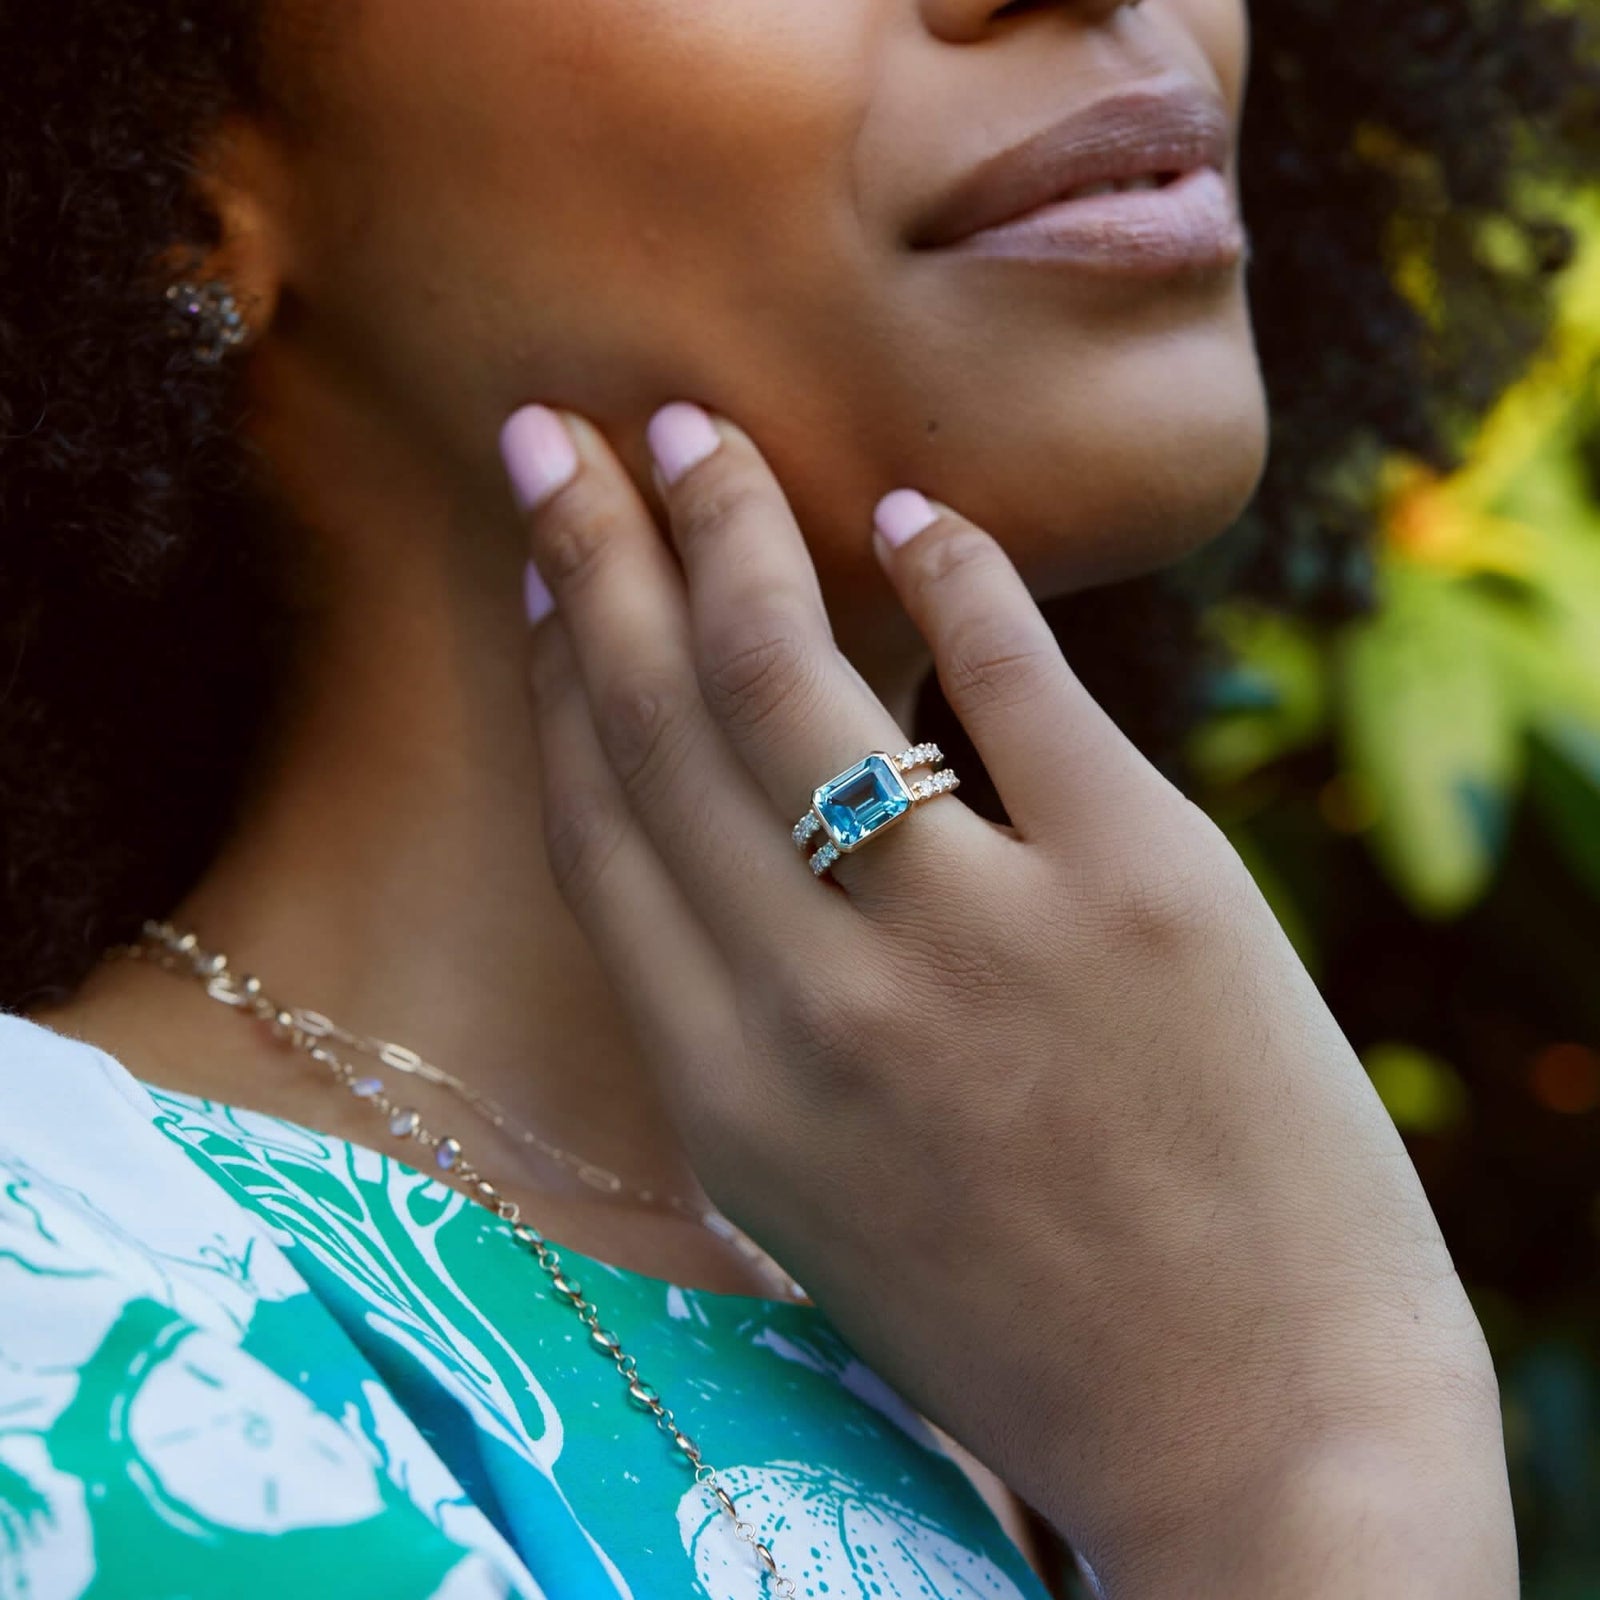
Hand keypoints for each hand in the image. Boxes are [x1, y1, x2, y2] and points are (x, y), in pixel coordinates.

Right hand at [498, 400, 1514, 1598]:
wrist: (1250, 1432)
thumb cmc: (1018, 1321)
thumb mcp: (815, 1200)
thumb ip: (738, 1022)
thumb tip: (712, 819)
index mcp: (721, 1093)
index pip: (598, 827)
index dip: (555, 678)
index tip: (539, 574)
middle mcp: (817, 1004)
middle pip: (663, 722)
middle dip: (594, 555)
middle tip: (556, 433)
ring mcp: (978, 940)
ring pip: (794, 679)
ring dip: (728, 529)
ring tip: (693, 433)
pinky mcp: (1144, 888)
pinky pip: (1016, 680)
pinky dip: (958, 573)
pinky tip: (915, 511)